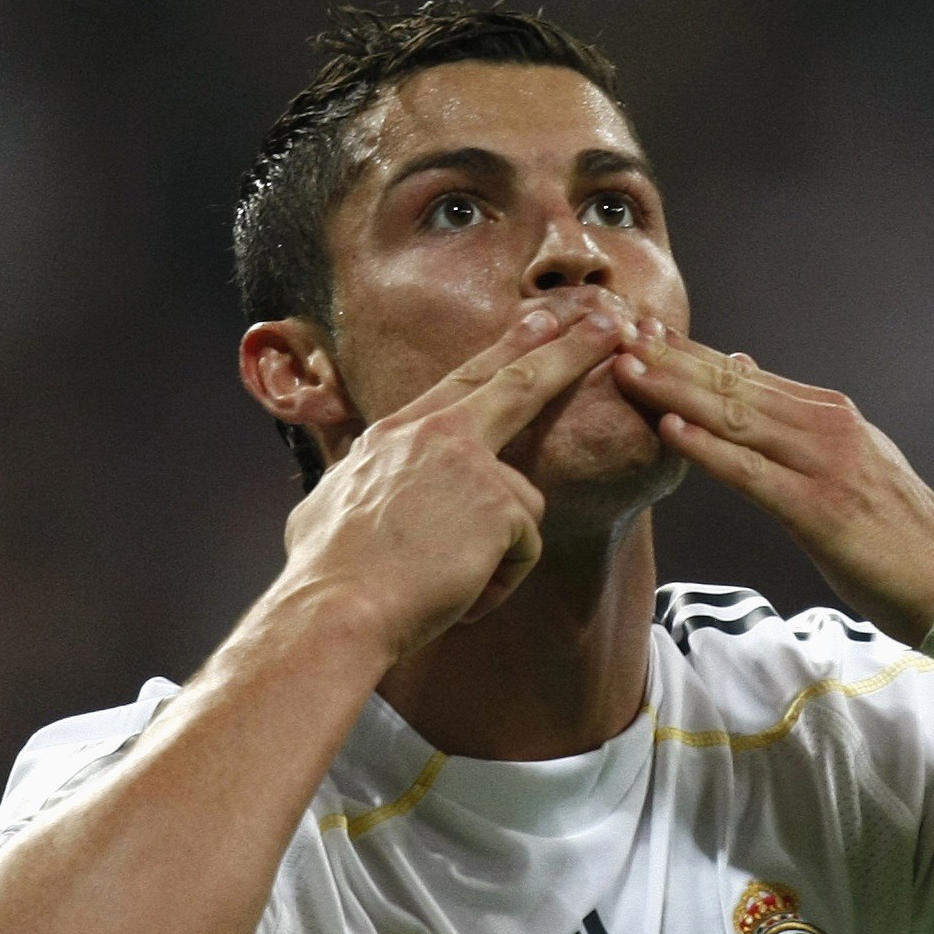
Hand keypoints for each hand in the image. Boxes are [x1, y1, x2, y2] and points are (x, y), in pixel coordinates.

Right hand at [282, 302, 636, 659]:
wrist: (334, 612)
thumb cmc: (326, 575)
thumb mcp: (329, 504)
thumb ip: (361, 479)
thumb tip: (354, 478)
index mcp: (395, 433)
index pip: (464, 379)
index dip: (507, 349)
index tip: (540, 321)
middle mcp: (435, 435)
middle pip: (519, 382)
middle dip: (569, 349)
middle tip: (608, 323)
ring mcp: (471, 466)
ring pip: (522, 506)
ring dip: (496, 557)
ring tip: (445, 584)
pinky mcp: (501, 506)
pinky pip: (523, 551)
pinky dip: (496, 584)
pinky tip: (458, 595)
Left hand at [612, 324, 933, 644]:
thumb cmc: (895, 530)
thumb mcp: (851, 461)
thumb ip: (796, 422)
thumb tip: (744, 368)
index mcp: (830, 414)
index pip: (744, 375)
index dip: (689, 353)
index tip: (640, 331)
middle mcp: (825, 427)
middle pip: (733, 386)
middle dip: (670, 360)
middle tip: (616, 332)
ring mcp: (822, 464)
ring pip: (736, 418)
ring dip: (676, 392)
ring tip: (626, 370)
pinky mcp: (817, 509)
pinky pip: (751, 473)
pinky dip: (708, 449)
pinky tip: (670, 430)